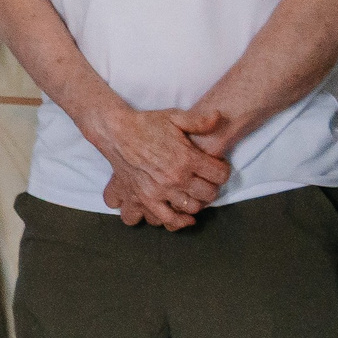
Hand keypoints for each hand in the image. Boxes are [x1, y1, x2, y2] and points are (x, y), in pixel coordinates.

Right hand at [93, 103, 229, 229]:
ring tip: (194, 192)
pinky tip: (185, 217)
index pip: (220, 174)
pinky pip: (168, 218)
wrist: (115, 132)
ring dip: (198, 201)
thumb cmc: (145, 123)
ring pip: (193, 207)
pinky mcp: (146, 198)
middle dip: (212, 186)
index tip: (217, 167)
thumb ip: (199, 120)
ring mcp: (161, 190)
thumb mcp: (174, 116)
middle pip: (209, 193)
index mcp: (187, 158)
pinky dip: (179, 221)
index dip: (223, 170)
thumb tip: (219, 117)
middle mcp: (176, 177)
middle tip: (206, 180)